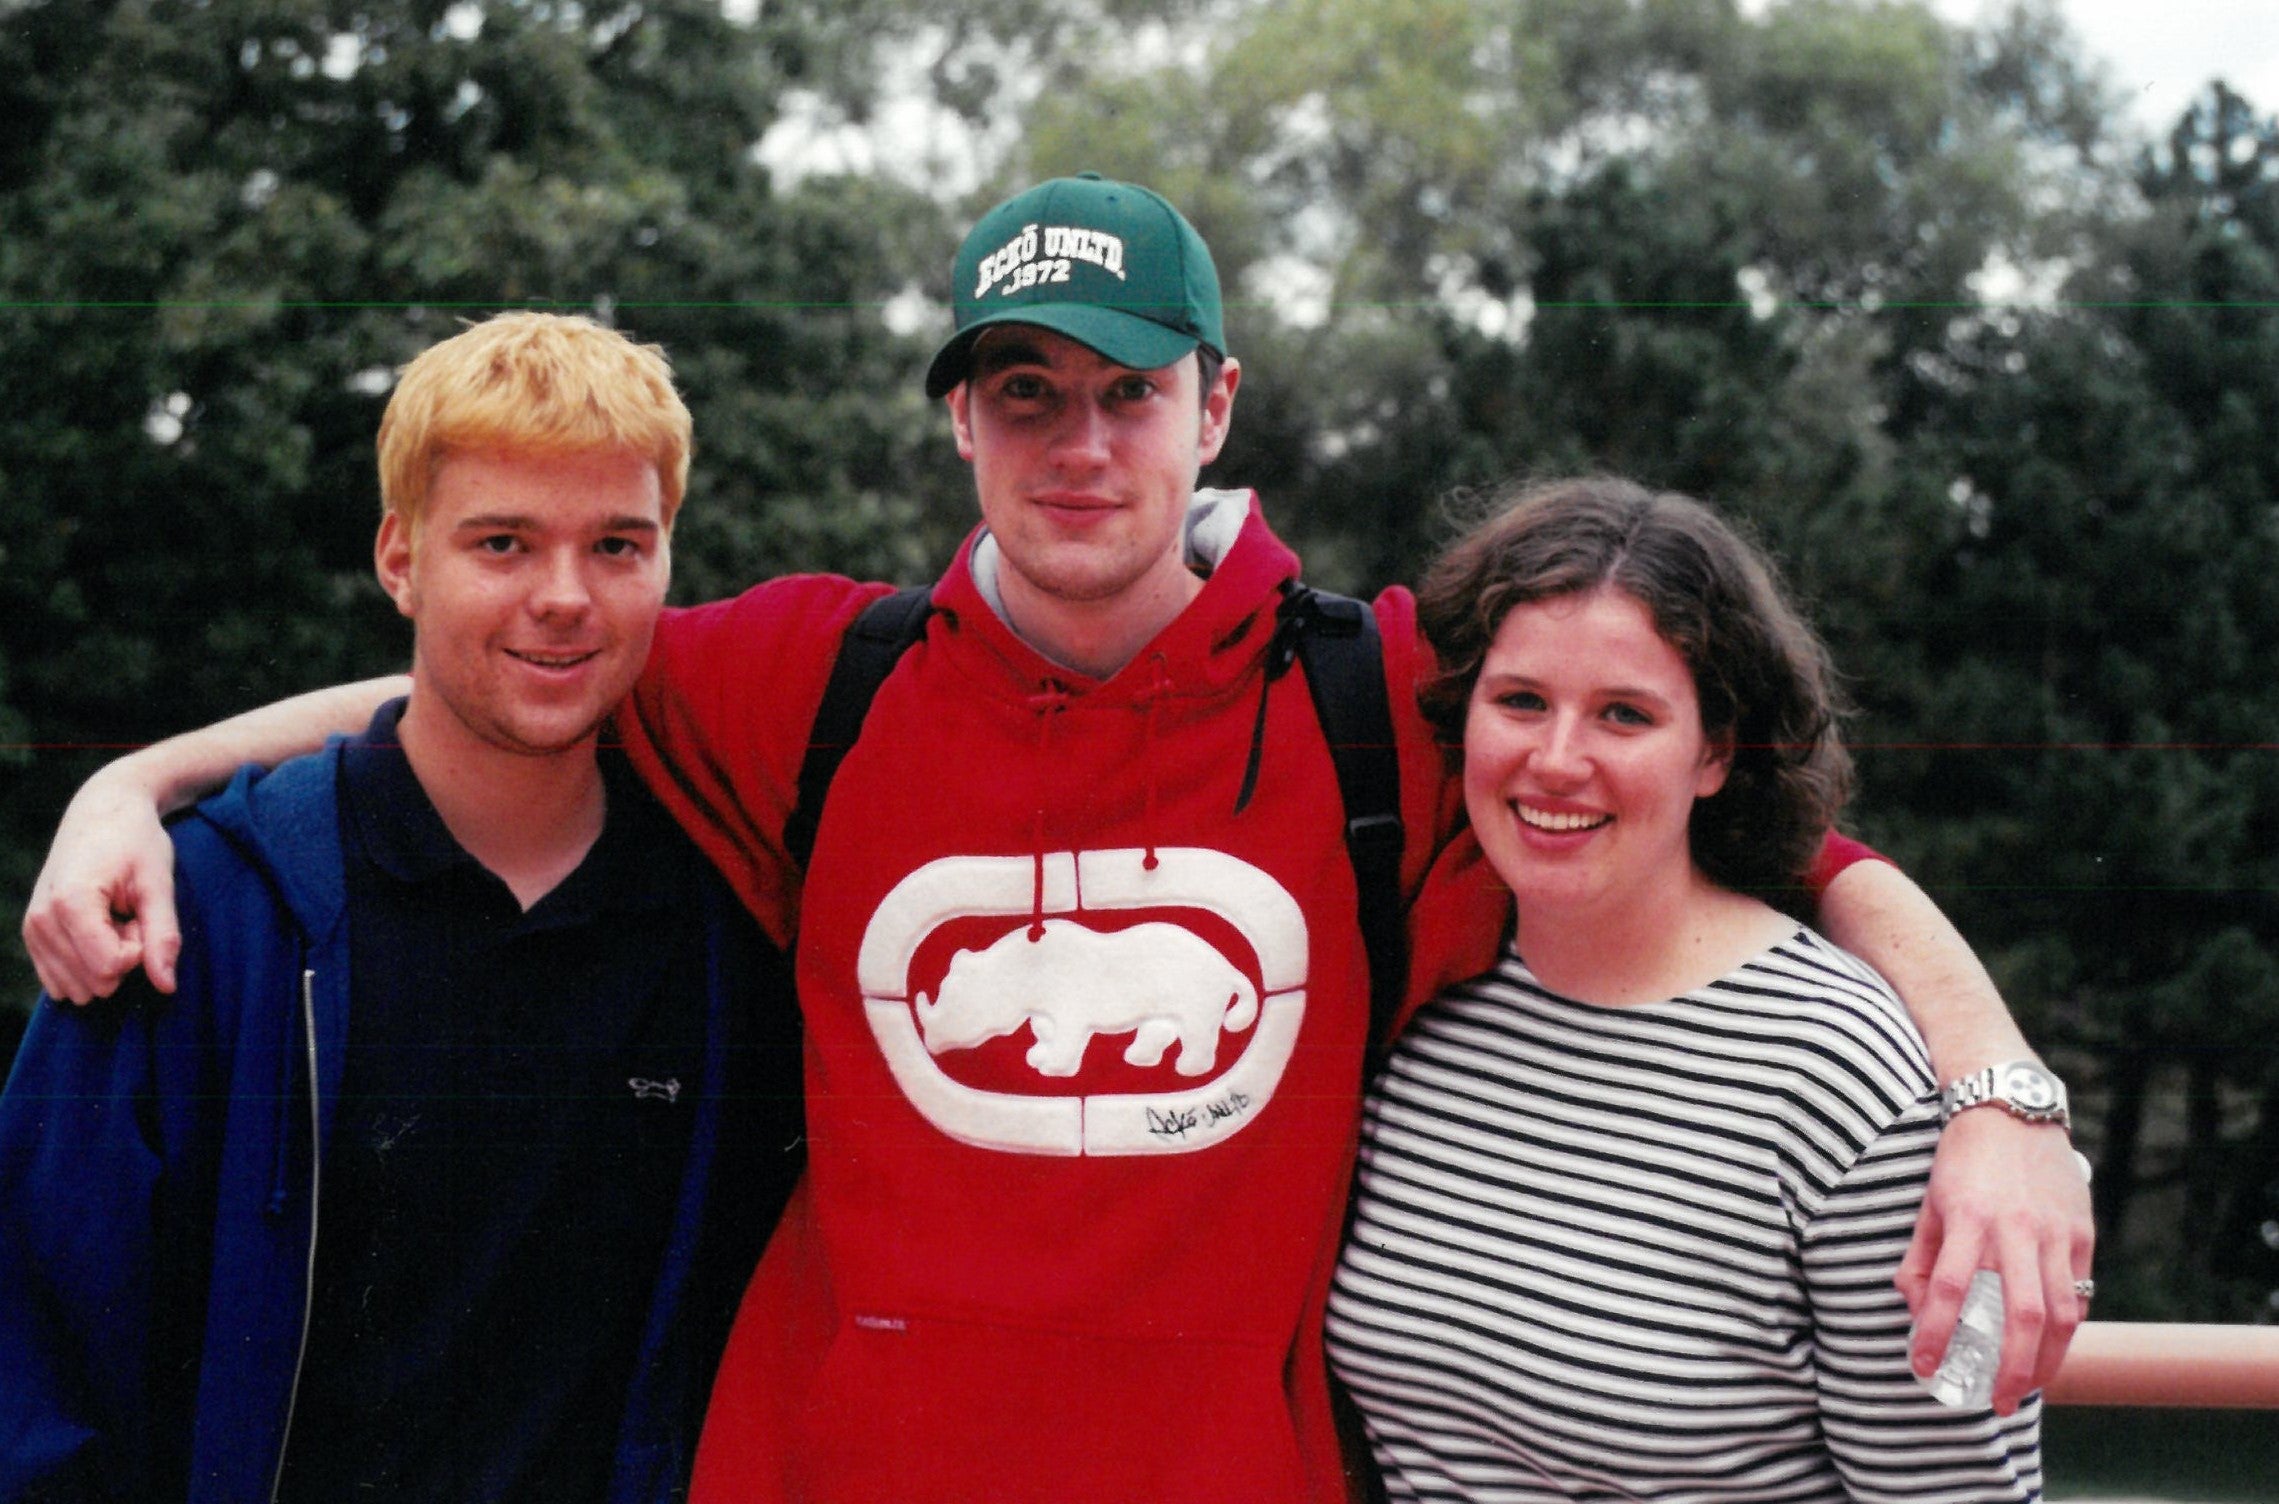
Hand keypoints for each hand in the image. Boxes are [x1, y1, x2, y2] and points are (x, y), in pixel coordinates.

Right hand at [21, 769, 180, 1000]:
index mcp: (70, 903)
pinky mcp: (32, 937)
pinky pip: (64, 981)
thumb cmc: (136, 843)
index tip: (140, 914)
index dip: (140, 949)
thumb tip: (167, 987)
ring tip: (113, 917)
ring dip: (107, 959)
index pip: (111, 967)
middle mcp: (41, 921)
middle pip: (97, 981)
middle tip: (128, 914)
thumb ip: (163, 936)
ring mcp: (31, 931)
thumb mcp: (159, 885)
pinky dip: (88, 962)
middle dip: (124, 955)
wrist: (101, 813)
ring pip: (80, 987)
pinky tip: (97, 927)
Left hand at [1895, 1106, 2093, 1413]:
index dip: (1935, 1334)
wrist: (2011, 1108)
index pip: (1950, 1290)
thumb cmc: (1962, 1159)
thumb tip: (1916, 1308)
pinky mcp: (2081, 1230)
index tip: (1923, 1366)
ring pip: (2063, 1312)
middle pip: (2022, 1314)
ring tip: (2029, 1386)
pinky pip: (2080, 1291)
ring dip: (2048, 1360)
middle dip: (2011, 1368)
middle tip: (1997, 1402)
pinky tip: (2051, 1347)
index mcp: (1968, 1219)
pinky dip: (2067, 1328)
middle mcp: (2015, 1229)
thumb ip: (1922, 1257)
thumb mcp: (1930, 1202)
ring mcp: (2054, 1231)